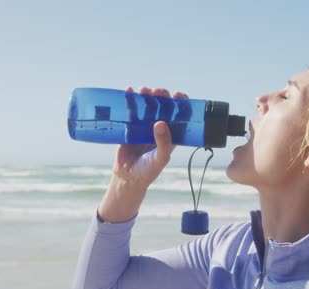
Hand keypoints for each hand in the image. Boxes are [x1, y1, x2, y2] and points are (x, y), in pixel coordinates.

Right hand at [98, 86, 187, 221]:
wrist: (127, 177)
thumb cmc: (148, 171)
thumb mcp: (160, 158)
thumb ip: (164, 143)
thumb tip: (161, 123)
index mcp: (171, 134)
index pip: (180, 115)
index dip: (180, 103)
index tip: (177, 95)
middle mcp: (159, 127)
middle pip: (163, 106)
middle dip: (162, 96)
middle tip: (158, 92)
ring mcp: (144, 125)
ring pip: (147, 106)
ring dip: (147, 96)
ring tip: (144, 90)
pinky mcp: (130, 126)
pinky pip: (131, 110)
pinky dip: (130, 100)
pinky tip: (129, 91)